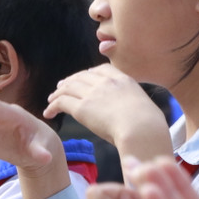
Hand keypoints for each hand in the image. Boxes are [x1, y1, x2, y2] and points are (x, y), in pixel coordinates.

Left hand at [45, 65, 170, 156]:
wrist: (143, 129)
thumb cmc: (149, 126)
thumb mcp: (145, 106)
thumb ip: (136, 105)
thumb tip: (138, 115)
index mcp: (123, 80)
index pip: (101, 69)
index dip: (88, 73)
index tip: (82, 78)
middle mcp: (106, 82)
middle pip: (81, 76)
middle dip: (70, 81)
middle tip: (61, 87)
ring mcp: (93, 94)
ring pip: (69, 88)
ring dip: (58, 93)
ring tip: (52, 99)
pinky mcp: (82, 108)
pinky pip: (62, 102)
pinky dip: (52, 106)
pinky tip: (49, 113)